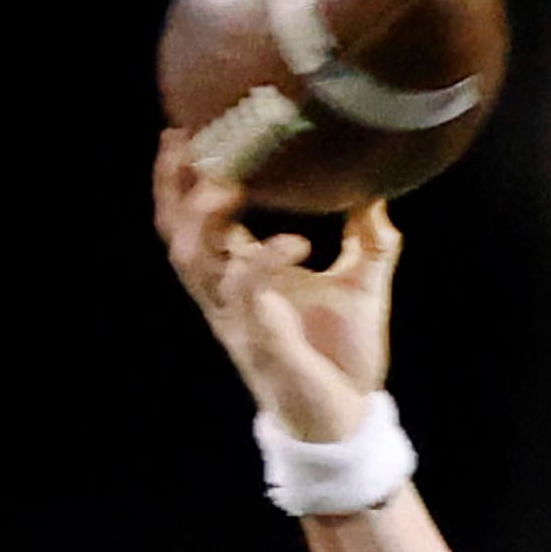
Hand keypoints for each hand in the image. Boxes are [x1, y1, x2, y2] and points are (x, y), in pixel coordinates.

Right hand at [153, 130, 400, 442]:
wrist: (352, 422)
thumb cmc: (344, 359)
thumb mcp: (361, 285)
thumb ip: (367, 238)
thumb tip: (377, 189)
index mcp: (240, 281)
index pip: (192, 222)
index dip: (179, 179)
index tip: (184, 128)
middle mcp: (228, 298)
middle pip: (175, 233)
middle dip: (172, 186)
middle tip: (186, 140)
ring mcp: (239, 321)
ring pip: (193, 261)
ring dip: (202, 218)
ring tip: (227, 181)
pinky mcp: (262, 344)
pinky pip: (248, 295)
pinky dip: (265, 262)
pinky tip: (295, 240)